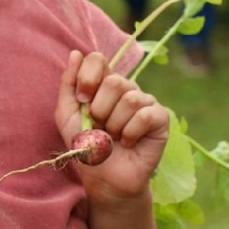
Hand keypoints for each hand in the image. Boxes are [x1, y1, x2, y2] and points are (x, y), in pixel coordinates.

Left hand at [57, 50, 168, 202]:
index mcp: (103, 84)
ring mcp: (146, 102)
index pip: (98, 60)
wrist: (104, 176)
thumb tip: (76, 53)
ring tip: (114, 137)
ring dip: (115, 124)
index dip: (88, 78)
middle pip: (115, 81)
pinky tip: (129, 142)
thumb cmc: (85, 146)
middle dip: (100, 109)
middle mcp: (127, 89)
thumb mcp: (67, 115)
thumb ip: (68, 84)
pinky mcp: (161, 118)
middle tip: (99, 126)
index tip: (82, 100)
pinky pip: (146, 115)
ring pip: (130, 99)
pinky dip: (131, 133)